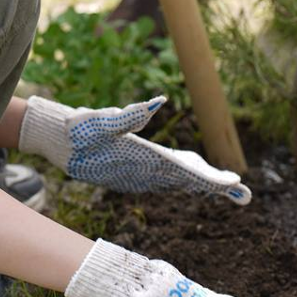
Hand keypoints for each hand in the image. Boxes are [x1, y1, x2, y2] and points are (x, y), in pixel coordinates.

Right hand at [19, 95, 249, 203]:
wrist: (53, 140)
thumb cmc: (76, 127)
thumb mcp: (100, 118)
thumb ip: (129, 114)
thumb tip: (158, 101)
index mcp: (138, 160)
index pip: (182, 173)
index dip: (209, 179)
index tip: (233, 184)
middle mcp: (140, 172)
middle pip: (184, 181)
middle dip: (214, 186)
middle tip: (244, 194)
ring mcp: (135, 175)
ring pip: (176, 179)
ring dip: (201, 182)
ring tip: (227, 185)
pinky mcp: (130, 171)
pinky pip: (164, 176)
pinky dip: (183, 175)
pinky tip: (195, 171)